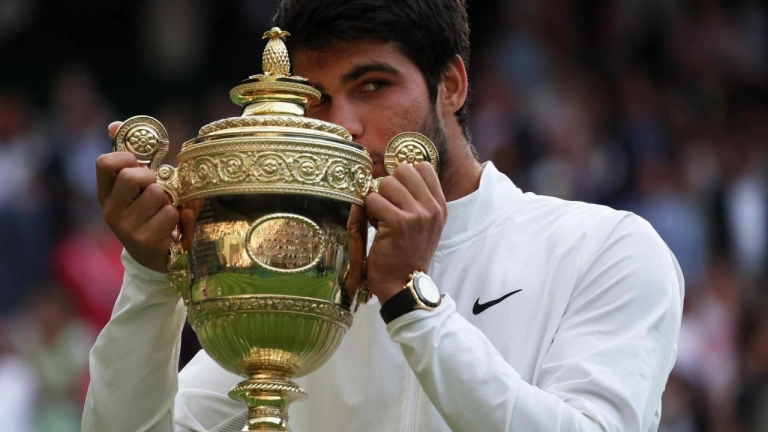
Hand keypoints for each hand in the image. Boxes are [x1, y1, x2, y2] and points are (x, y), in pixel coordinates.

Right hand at [96, 121, 178, 271]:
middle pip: (133, 176)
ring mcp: (127, 228)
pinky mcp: (146, 241)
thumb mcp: (135, 189)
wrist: (154, 258)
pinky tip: (173, 226)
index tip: (139, 162)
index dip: (126, 156)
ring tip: (165, 211)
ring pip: (157, 194)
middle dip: (152, 178)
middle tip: (157, 189)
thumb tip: (114, 124)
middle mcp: (111, 211)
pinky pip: (171, 214)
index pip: (104, 163)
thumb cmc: (147, 214)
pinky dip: (179, 217)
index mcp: (106, 194)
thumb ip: (129, 158)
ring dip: (169, 200)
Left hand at [364, 162, 445, 303]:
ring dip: (377, 200)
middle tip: (387, 207)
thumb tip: (396, 174)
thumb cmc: (408, 255)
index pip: (422, 167)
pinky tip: (375, 227)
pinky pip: (373, 200)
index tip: (398, 195)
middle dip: (388, 186)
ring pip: (386, 183)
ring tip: (381, 219)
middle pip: (403, 170)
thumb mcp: (425, 225)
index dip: (404, 177)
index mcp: (439, 206)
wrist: (404, 285)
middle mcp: (431, 207)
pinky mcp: (397, 222)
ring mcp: (416, 214)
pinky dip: (368, 212)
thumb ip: (418, 200)